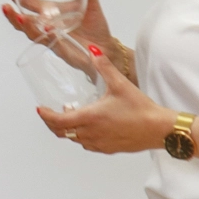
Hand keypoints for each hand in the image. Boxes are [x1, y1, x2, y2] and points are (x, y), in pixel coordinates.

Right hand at [1, 0, 114, 63]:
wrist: (106, 48)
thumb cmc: (95, 27)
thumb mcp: (91, 2)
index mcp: (51, 12)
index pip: (29, 3)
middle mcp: (47, 26)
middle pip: (24, 21)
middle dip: (13, 14)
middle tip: (5, 6)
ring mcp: (52, 38)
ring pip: (32, 33)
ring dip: (25, 26)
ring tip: (19, 18)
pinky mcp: (61, 49)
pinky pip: (51, 44)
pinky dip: (47, 37)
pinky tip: (47, 31)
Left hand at [37, 46, 169, 155]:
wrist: (158, 130)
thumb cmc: (141, 109)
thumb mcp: (120, 84)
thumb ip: (104, 66)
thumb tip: (93, 50)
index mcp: (90, 118)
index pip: (58, 121)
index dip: (46, 116)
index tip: (40, 109)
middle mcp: (91, 134)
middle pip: (62, 133)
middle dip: (52, 123)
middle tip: (49, 113)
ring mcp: (99, 143)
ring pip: (74, 139)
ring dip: (67, 129)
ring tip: (70, 114)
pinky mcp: (108, 149)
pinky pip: (87, 144)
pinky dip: (80, 136)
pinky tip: (88, 126)